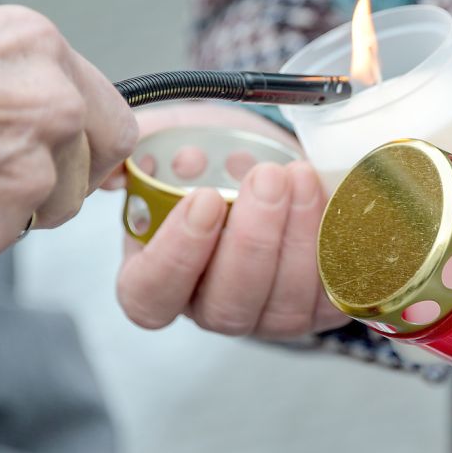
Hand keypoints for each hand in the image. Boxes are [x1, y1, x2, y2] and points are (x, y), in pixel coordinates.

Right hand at [0, 0, 136, 273]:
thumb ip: (19, 71)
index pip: (115, 127)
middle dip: (46, 180)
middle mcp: (53, 119)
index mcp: (48, 61)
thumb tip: (40, 91)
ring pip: (40, 213)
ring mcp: (24, 181)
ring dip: (5, 207)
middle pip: (81, 178)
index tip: (77, 158)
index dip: (93, 148)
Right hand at [108, 104, 348, 337]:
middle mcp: (211, 305)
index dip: (176, 257)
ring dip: (296, 239)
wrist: (276, 154)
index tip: (205, 199)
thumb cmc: (215, 153)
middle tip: (266, 177)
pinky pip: (334, 295)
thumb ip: (136, 148)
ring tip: (300, 177)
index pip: (150, 296)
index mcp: (157, 277)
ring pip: (282, 305)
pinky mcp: (321, 307)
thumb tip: (113, 169)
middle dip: (250, 240)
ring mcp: (268, 314)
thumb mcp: (167, 138)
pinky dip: (339, 250)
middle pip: (226, 306)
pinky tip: (334, 202)